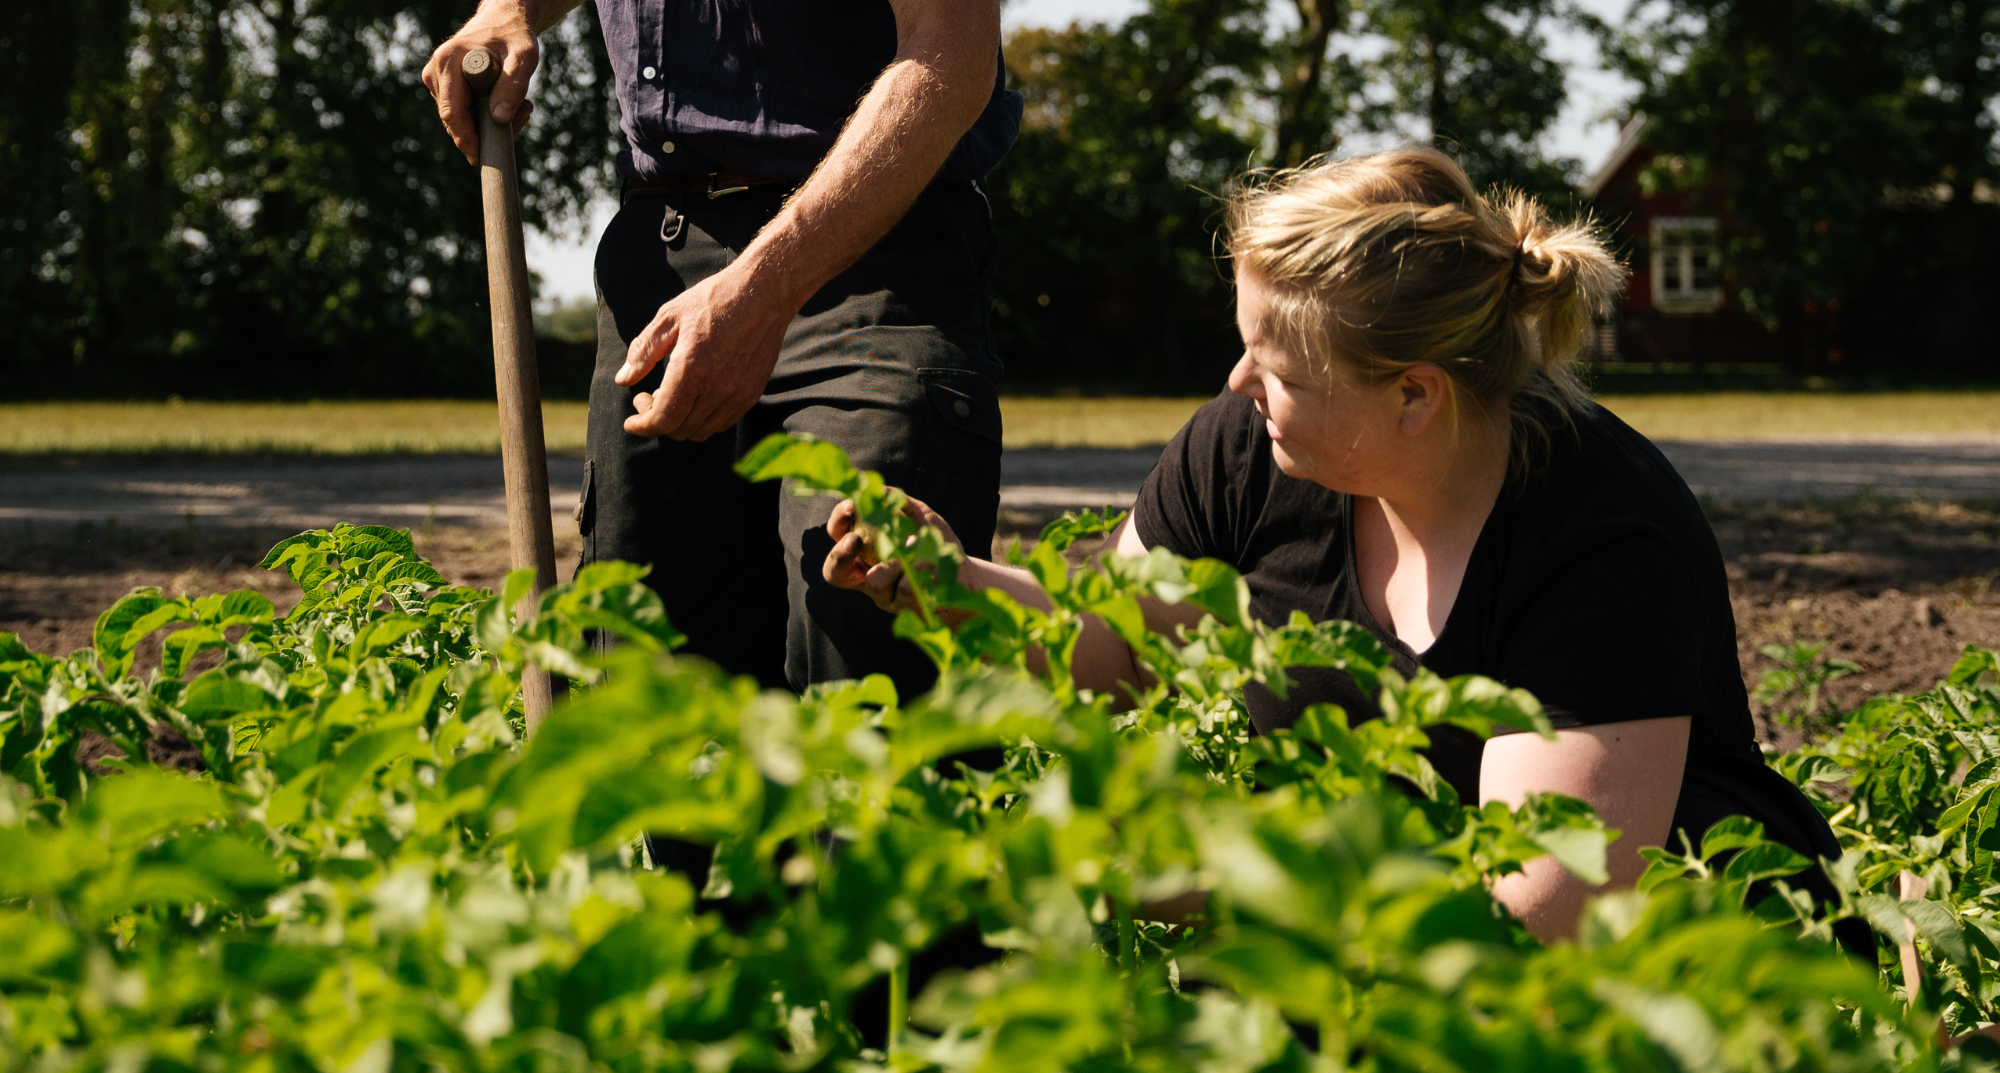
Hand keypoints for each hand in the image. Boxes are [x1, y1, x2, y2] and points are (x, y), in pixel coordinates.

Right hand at [421, 10, 538, 164]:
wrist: (502, 22)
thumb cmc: (514, 35)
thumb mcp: (524, 56)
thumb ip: (513, 85)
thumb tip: (499, 119)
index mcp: (448, 62)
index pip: (452, 112)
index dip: (466, 138)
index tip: (481, 156)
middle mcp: (435, 73)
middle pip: (455, 122)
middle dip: (486, 131)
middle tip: (524, 114)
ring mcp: (437, 82)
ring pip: (460, 122)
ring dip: (490, 125)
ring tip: (522, 105)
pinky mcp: (444, 89)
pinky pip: (463, 116)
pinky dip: (486, 119)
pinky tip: (509, 105)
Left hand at [618, 265, 799, 440]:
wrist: (764, 293)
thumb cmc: (714, 299)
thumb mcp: (669, 317)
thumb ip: (644, 352)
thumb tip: (623, 380)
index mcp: (692, 368)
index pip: (664, 419)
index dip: (643, 426)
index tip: (632, 420)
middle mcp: (717, 387)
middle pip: (680, 430)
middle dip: (657, 420)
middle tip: (649, 395)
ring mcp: (738, 393)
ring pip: (701, 430)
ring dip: (681, 421)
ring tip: (674, 394)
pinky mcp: (752, 393)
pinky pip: (722, 422)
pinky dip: (703, 419)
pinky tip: (696, 395)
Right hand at [823, 495, 962, 614]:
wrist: (964, 575)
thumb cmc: (936, 544)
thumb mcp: (920, 518)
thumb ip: (901, 504)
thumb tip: (880, 489)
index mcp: (864, 550)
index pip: (838, 536)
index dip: (837, 522)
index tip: (851, 507)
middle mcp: (867, 576)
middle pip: (834, 573)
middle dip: (840, 554)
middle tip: (855, 539)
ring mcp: (884, 595)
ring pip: (874, 582)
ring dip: (893, 561)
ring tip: (915, 545)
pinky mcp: (904, 607)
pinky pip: (904, 590)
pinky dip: (918, 570)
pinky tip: (930, 562)